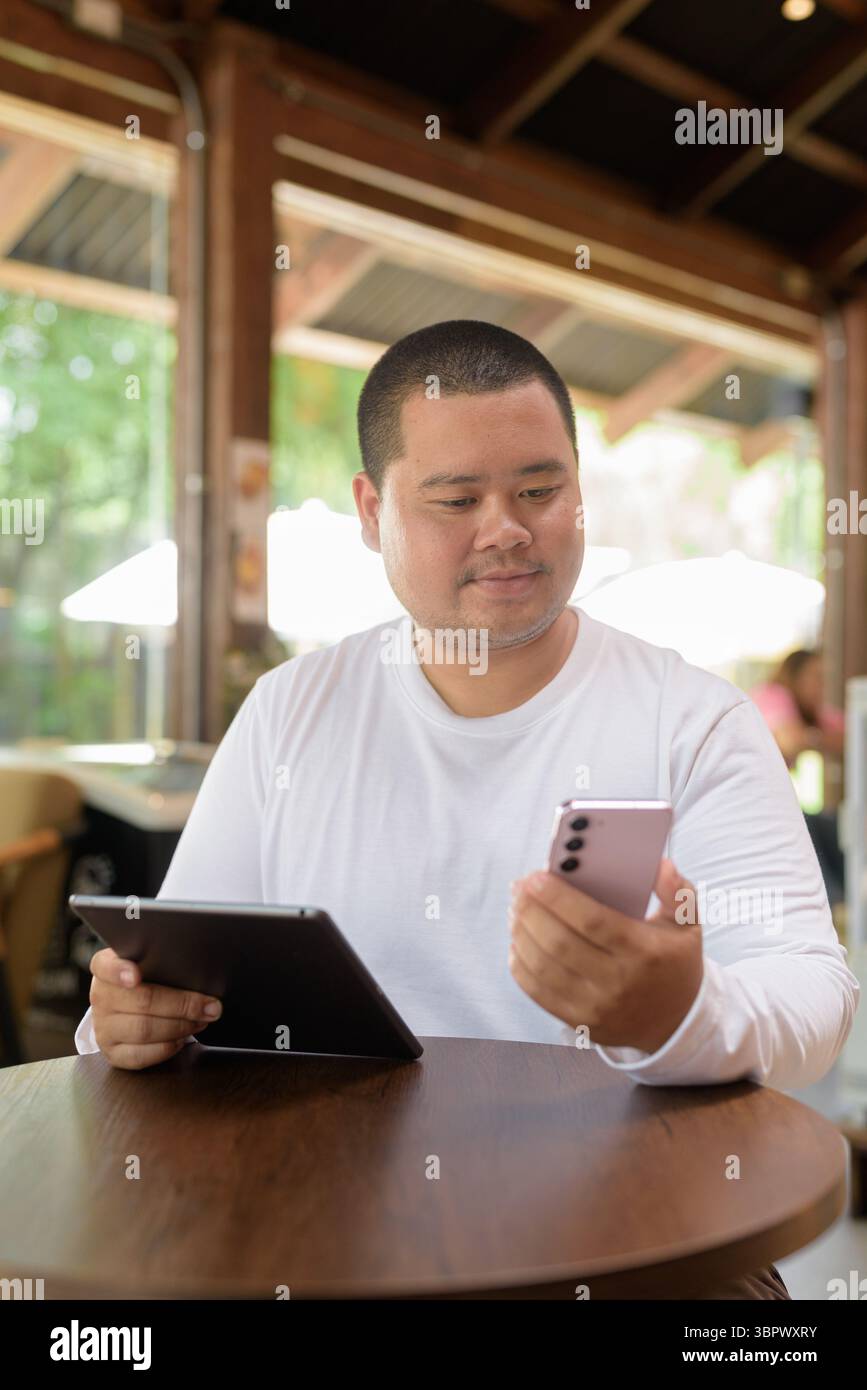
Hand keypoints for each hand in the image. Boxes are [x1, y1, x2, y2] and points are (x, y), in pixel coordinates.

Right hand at [89, 947, 222, 1069]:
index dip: (119, 971)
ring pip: (144, 1030)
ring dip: (180, 1027)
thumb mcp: (150, 963)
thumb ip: (165, 961)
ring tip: (200, 1021)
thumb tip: (202, 972)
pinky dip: (167, 1047)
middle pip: (142, 1001)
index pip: (105, 965)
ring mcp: (103, 1027)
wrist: (125, 1008)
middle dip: (183, 1005)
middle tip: (209, 1006)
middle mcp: (100, 997)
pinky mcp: (112, 1052)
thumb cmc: (147, 981)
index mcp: (106, 968)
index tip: (136, 975)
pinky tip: (182, 1039)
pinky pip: (141, 1055)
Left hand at [508, 859, 703, 1053]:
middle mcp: (619, 982)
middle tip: (519, 887)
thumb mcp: (687, 924)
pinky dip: (520, 962)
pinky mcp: (579, 1022)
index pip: (592, 921)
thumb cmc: (673, 962)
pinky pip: (537, 990)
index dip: (558, 897)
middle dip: (531, 910)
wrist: (676, 1022)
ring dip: (521, 933)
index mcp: (644, 952)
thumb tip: (659, 865)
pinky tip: (519, 940)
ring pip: (543, 966)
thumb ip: (676, 891)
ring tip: (516, 909)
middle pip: (560, 942)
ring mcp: (597, 1007)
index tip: (535, 876)